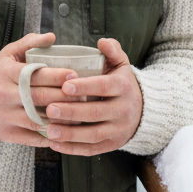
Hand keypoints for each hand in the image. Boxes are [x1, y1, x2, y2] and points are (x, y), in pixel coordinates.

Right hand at [0, 31, 84, 144]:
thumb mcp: (6, 56)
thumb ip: (28, 44)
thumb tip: (52, 37)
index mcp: (7, 74)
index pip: (36, 75)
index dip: (58, 76)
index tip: (75, 75)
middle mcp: (6, 95)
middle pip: (41, 97)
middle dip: (66, 97)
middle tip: (85, 95)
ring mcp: (7, 116)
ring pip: (40, 120)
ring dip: (62, 119)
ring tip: (79, 115)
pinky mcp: (8, 134)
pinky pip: (34, 137)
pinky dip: (51, 136)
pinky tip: (65, 131)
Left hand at [43, 37, 142, 154]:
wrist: (143, 111)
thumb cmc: (121, 84)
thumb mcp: (121, 64)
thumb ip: (112, 51)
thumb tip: (102, 42)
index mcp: (123, 87)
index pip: (104, 87)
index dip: (85, 87)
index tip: (65, 86)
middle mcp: (123, 110)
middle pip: (96, 112)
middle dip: (72, 112)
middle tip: (49, 109)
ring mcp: (118, 130)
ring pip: (93, 134)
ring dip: (70, 134)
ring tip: (49, 130)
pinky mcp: (112, 145)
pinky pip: (92, 149)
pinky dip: (73, 149)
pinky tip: (54, 144)